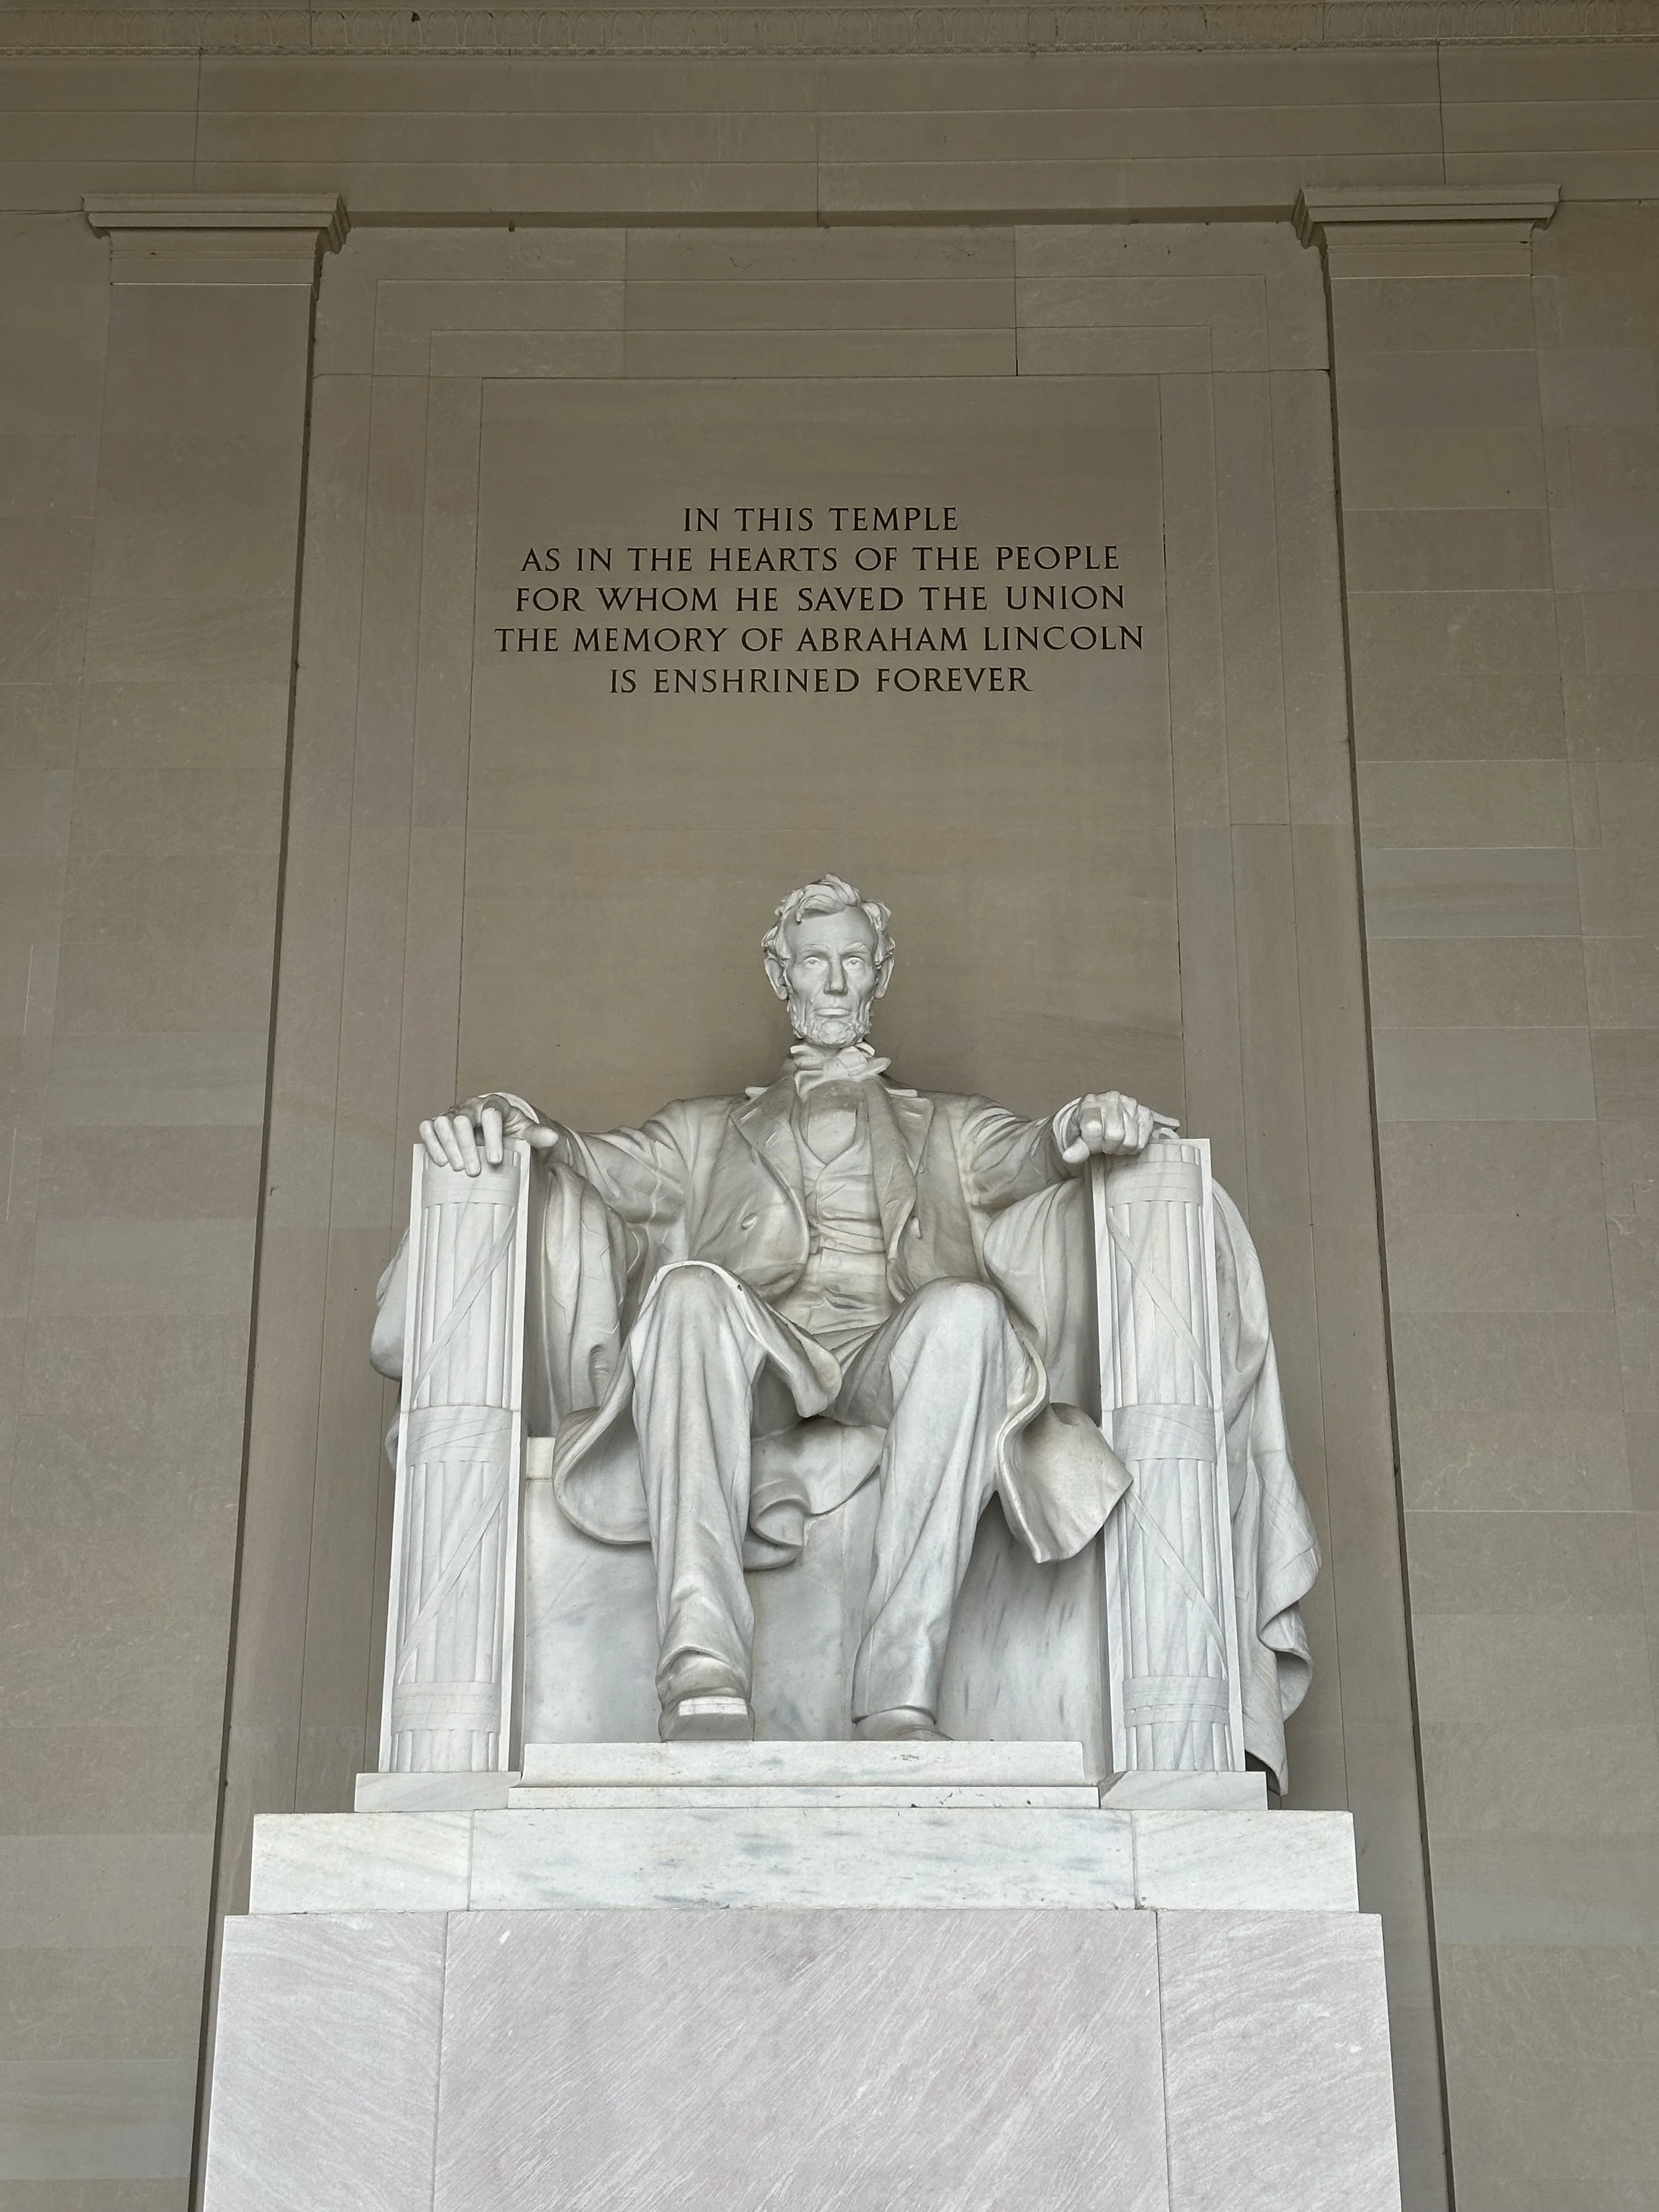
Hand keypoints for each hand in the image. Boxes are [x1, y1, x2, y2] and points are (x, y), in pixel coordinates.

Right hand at [418, 1094, 558, 1176]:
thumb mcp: (525, 1132)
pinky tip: (441, 1162)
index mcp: (495, 1105)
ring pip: (442, 1123)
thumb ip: (537, 1135)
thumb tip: (553, 1138)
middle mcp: (471, 1106)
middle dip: (467, 1146)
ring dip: (449, 1146)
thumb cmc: (510, 1131)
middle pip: (462, 1120)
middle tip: (474, 1171)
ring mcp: (452, 1114)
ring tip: (458, 1168)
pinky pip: (427, 1128)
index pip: (491, 1114)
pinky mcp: (438, 1124)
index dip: (492, 1137)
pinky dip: (432, 1143)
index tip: (495, 1160)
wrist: (493, 1129)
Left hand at [1058, 1091, 1170, 1164]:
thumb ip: (1075, 1148)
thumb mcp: (1073, 1139)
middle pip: (1116, 1135)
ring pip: (1131, 1141)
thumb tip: (1069, 1157)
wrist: (1095, 1120)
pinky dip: (1134, 1145)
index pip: (1094, 1129)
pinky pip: (1144, 1140)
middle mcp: (1112, 1099)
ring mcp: (1130, 1104)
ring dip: (1121, 1147)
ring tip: (1113, 1141)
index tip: (1089, 1144)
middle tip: (1103, 1144)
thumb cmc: (1083, 1130)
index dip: (1092, 1144)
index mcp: (1090, 1102)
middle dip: (1107, 1146)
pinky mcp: (1144, 1112)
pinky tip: (1125, 1138)